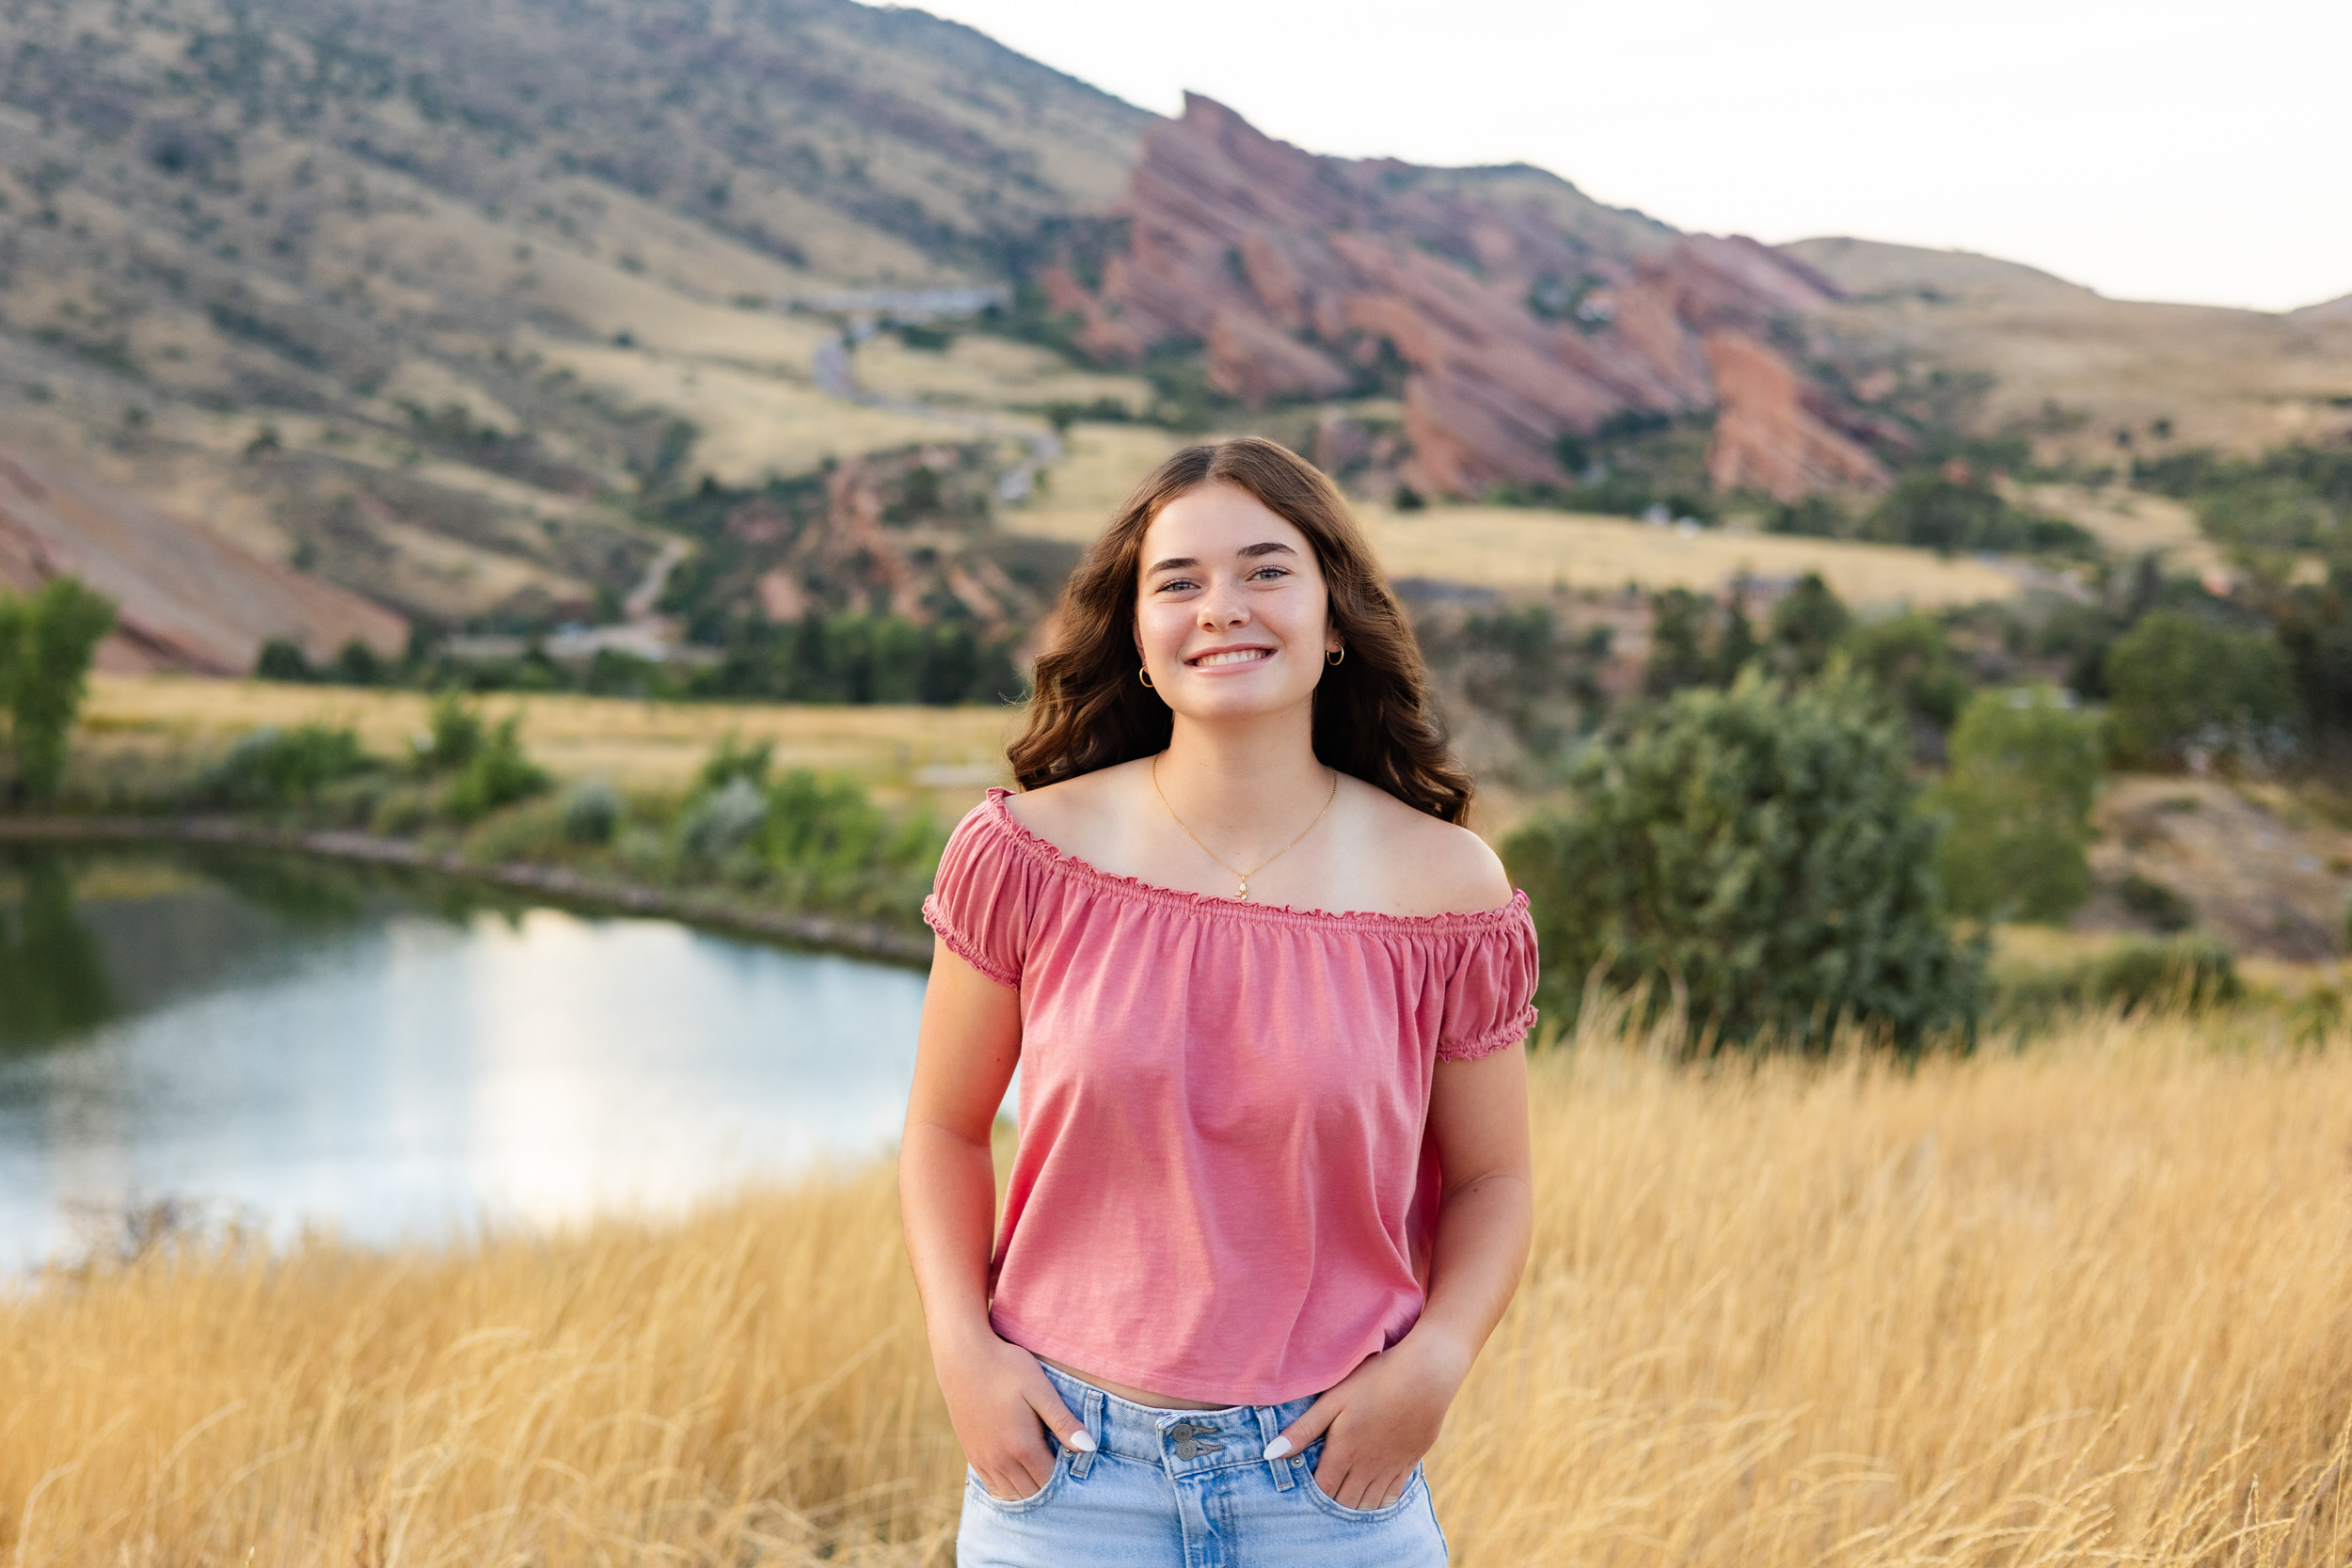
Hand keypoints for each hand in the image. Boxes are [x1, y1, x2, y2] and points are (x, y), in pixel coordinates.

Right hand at [931, 1323, 1093, 1501]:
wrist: (962, 1357)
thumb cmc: (1006, 1368)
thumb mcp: (1040, 1389)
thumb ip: (1063, 1421)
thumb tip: (1089, 1447)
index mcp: (1022, 1446)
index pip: (1050, 1482)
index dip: (1067, 1480)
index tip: (1078, 1467)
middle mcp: (1001, 1460)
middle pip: (1032, 1494)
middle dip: (1051, 1489)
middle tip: (1066, 1473)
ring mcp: (983, 1460)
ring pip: (1012, 1496)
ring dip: (1031, 1492)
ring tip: (1045, 1474)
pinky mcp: (972, 1455)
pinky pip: (993, 1488)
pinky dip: (1010, 1490)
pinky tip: (1021, 1477)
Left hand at [1264, 1330, 1468, 1510]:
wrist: (1426, 1374)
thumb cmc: (1375, 1380)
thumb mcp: (1333, 1399)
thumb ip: (1302, 1429)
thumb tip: (1269, 1454)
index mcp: (1343, 1453)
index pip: (1322, 1491)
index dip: (1310, 1498)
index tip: (1301, 1495)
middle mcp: (1367, 1467)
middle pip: (1344, 1503)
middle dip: (1330, 1508)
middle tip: (1319, 1505)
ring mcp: (1390, 1467)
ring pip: (1369, 1504)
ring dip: (1354, 1509)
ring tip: (1342, 1505)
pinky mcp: (1409, 1462)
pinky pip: (1392, 1496)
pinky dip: (1379, 1504)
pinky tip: (1372, 1500)